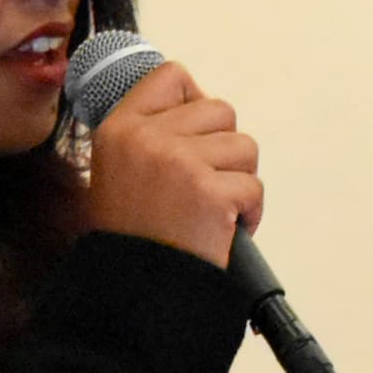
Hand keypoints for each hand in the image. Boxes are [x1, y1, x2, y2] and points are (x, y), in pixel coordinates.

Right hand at [82, 58, 260, 267]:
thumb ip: (150, 136)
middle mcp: (146, 138)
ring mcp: (179, 162)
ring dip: (238, 182)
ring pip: (244, 147)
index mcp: (119, 128)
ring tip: (213, 212)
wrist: (133, 295)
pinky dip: (249, 213)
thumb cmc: (132, 241)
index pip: (171, 77)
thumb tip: (198, 104)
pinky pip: (254, 186)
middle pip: (220, 110)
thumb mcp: (118, 173)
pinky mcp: (210, 192)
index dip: (193, 101)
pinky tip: (224, 231)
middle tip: (203, 187)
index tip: (194, 137)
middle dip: (223, 150)